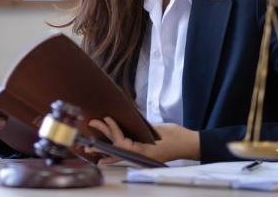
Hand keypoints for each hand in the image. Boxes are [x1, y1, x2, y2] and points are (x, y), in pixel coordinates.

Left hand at [85, 117, 199, 163]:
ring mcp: (140, 157)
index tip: (106, 119)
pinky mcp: (141, 155)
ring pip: (117, 153)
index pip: (122, 142)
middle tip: (90, 130)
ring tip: (89, 149)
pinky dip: (113, 155)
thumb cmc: (176, 135)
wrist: (188, 144)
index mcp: (143, 151)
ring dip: (103, 150)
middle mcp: (139, 156)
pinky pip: (124, 155)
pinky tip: (103, 159)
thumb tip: (123, 123)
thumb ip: (138, 128)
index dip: (112, 130)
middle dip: (102, 139)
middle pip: (116, 148)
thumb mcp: (156, 129)